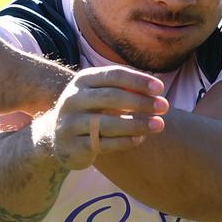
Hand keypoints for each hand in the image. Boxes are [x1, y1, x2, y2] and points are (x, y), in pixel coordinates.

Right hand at [44, 66, 168, 169]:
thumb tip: (155, 88)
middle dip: (141, 101)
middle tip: (165, 106)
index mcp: (82, 80)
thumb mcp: (100, 92)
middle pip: (111, 97)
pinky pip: (103, 144)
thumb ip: (123, 88)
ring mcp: (70, 123)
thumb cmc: (90, 108)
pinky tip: (141, 138)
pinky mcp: (72, 146)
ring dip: (137, 124)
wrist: (56, 136)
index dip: (137, 81)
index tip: (160, 88)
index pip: (113, 75)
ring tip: (159, 125)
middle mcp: (73, 99)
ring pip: (108, 123)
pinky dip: (125, 141)